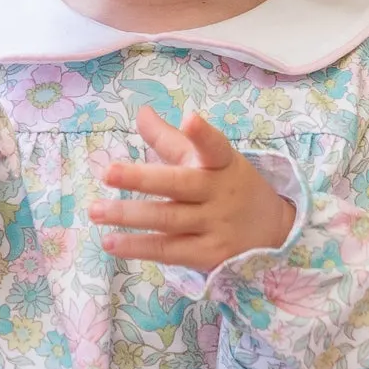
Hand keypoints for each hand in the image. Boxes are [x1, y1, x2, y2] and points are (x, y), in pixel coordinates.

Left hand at [90, 105, 295, 272]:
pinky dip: (138, 247)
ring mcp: (215, 225)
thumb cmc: (228, 185)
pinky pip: (168, 250)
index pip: (215, 147)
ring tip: (96, 211)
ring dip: (128, 215)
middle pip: (179, 185)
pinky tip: (110, 242)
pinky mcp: (208, 254)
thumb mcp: (208, 160)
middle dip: (142, 179)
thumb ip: (171, 140)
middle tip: (107, 173)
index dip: (203, 135)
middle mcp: (219, 193)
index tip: (190, 119)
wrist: (272, 230)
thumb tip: (140, 113)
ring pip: (167, 219)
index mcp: (222, 164)